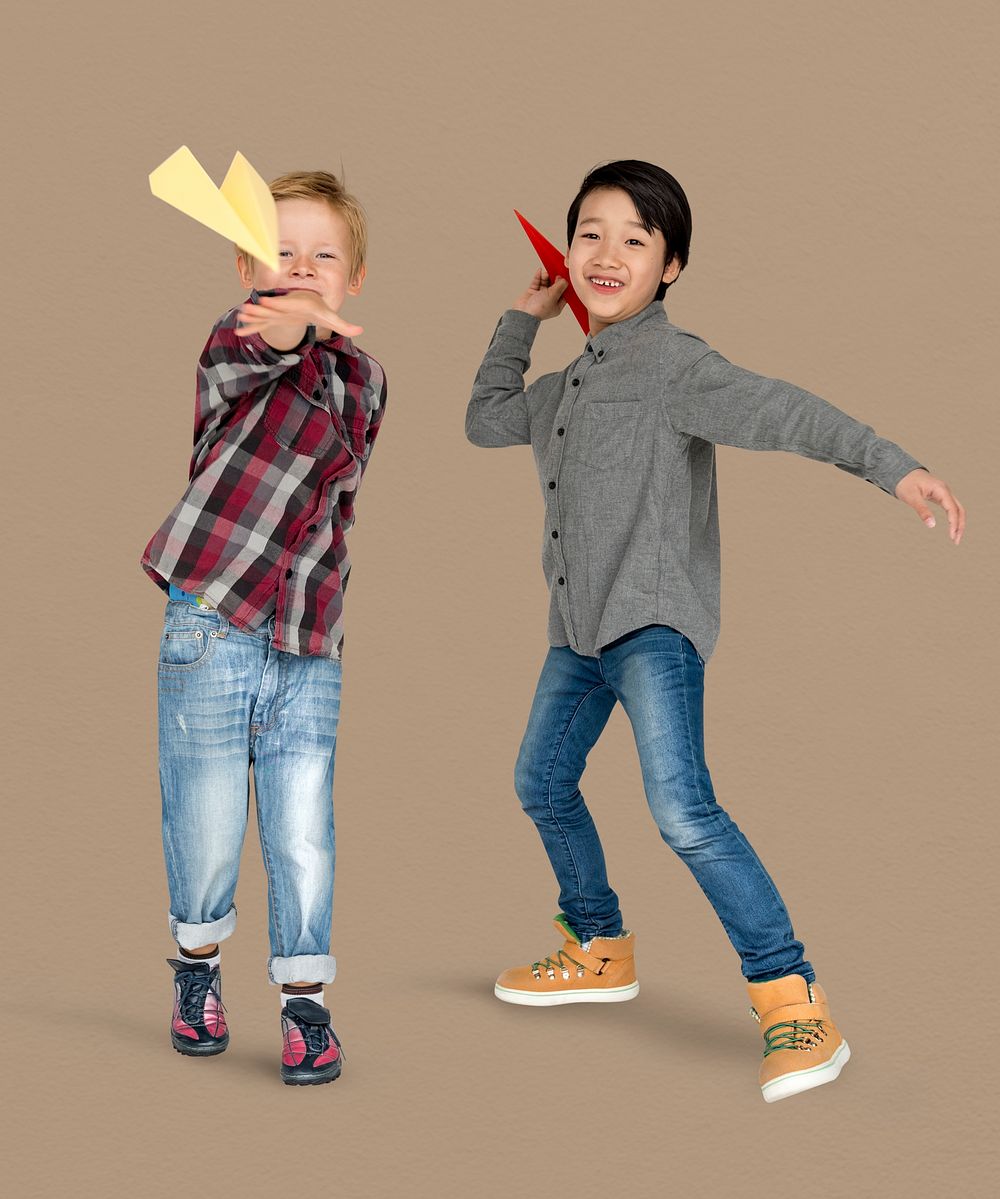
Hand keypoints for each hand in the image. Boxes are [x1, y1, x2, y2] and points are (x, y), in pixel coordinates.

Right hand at [235, 289, 362, 340]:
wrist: (308, 300)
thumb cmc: (319, 308)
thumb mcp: (332, 317)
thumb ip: (344, 325)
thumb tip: (361, 330)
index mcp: (294, 306)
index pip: (283, 305)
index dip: (274, 304)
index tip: (264, 302)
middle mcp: (283, 308)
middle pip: (269, 310)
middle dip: (258, 310)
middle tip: (245, 309)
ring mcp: (277, 314)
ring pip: (262, 316)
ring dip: (251, 317)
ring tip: (239, 316)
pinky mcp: (273, 320)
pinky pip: (260, 324)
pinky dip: (251, 327)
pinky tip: (239, 331)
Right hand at [513, 269, 568, 320]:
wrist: (523, 313)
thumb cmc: (538, 309)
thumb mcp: (553, 296)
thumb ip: (560, 286)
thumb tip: (565, 280)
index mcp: (557, 305)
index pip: (563, 293)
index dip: (564, 284)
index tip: (563, 277)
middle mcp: (549, 300)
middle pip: (554, 286)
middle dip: (554, 279)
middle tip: (554, 273)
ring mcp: (540, 296)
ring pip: (545, 283)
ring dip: (545, 277)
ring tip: (545, 274)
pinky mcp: (532, 292)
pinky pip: (537, 282)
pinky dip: (538, 276)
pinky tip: (539, 271)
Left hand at [894, 468, 965, 544]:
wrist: (902, 472)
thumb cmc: (905, 483)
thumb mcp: (911, 497)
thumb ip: (922, 511)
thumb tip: (932, 525)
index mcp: (941, 489)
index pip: (952, 509)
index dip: (954, 523)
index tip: (952, 536)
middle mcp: (945, 491)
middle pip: (959, 510)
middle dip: (960, 525)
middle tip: (956, 541)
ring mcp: (944, 493)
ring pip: (957, 509)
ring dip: (958, 523)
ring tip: (955, 537)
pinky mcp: (940, 496)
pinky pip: (951, 508)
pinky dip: (953, 518)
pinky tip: (951, 527)